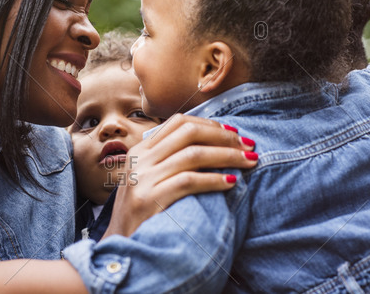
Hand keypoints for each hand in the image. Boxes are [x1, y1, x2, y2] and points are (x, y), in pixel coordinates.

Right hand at [103, 114, 256, 237]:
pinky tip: (231, 184)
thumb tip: (211, 144)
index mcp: (140, 150)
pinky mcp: (150, 198)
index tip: (234, 133)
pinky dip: (214, 180)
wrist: (121, 246)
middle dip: (224, 137)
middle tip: (248, 146)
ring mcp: (143, 178)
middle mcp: (140, 159)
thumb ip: (169, 160)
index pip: (178, 122)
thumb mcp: (149, 179)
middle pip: (189, 133)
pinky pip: (189, 181)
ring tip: (249, 162)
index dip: (210, 124)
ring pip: (193, 154)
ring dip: (227, 156)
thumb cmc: (143, 214)